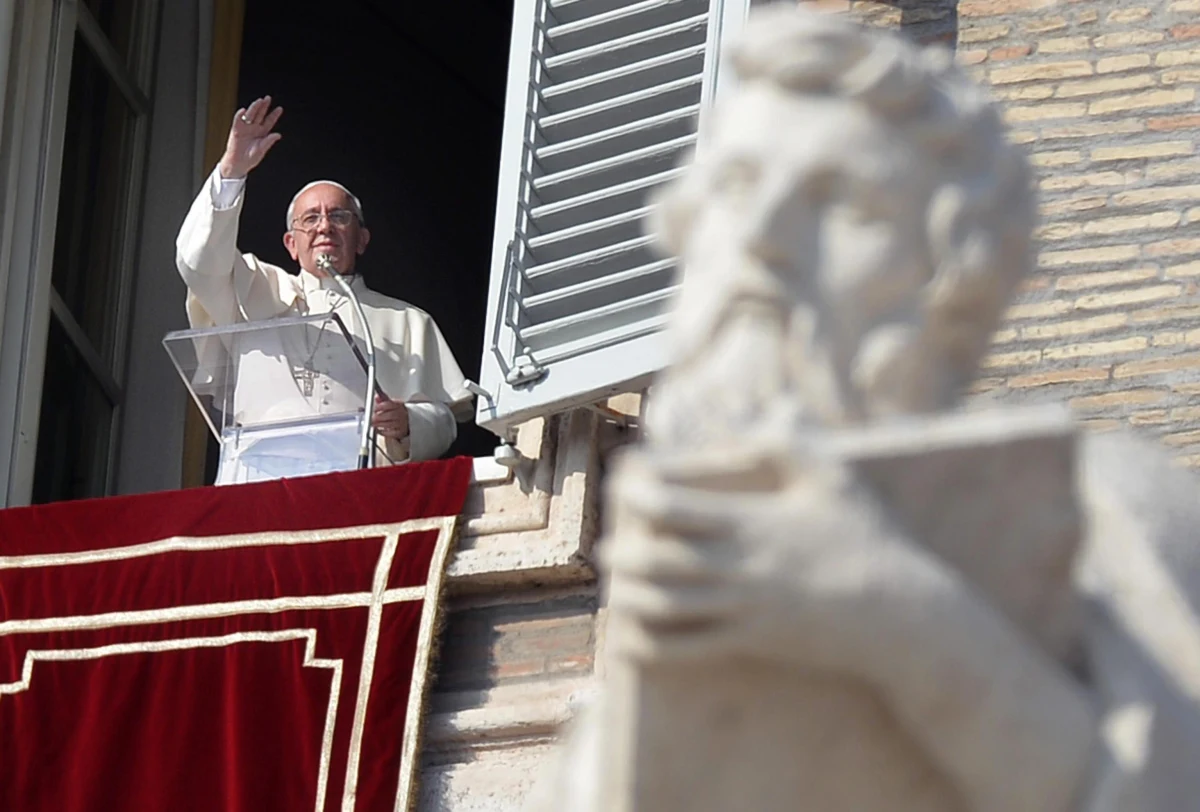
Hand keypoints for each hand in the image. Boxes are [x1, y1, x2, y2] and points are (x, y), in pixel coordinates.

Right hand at [218, 96, 282, 178]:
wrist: (238, 164)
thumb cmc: (250, 158)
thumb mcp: (262, 150)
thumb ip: (269, 142)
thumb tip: (278, 135)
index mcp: (262, 133)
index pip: (269, 121)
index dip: (274, 115)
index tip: (279, 108)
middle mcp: (254, 128)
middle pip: (260, 115)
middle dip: (264, 106)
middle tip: (268, 98)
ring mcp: (245, 128)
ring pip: (250, 115)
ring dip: (254, 108)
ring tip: (259, 101)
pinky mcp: (236, 130)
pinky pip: (238, 120)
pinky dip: (240, 115)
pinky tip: (243, 111)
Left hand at [373, 395, 408, 439]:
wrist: (407, 422)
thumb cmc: (397, 412)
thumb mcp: (391, 404)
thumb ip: (383, 400)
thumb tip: (377, 397)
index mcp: (399, 405)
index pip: (390, 404)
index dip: (380, 406)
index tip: (374, 409)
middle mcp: (402, 414)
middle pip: (390, 415)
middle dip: (379, 417)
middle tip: (372, 418)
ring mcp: (402, 424)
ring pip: (390, 424)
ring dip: (379, 424)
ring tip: (373, 424)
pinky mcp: (400, 432)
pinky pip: (391, 433)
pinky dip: (383, 432)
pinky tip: (378, 430)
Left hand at [601, 448, 1000, 675]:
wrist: (898, 617)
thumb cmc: (868, 541)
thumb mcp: (834, 480)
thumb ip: (793, 444)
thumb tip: (767, 413)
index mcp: (752, 523)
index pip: (676, 506)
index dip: (640, 495)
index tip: (623, 486)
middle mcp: (739, 567)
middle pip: (660, 560)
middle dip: (624, 553)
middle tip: (604, 549)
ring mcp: (743, 609)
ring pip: (667, 606)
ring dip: (631, 597)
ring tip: (614, 587)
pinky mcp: (751, 643)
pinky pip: (689, 649)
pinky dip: (654, 647)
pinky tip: (631, 643)